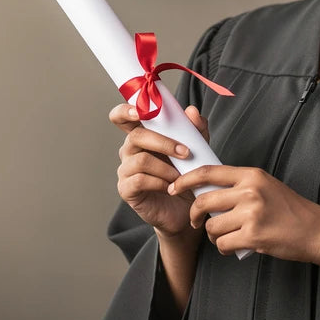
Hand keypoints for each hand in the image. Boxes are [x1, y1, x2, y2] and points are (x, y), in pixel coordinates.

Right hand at [113, 102, 207, 239]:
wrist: (186, 210)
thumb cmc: (186, 176)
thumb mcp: (197, 150)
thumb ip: (196, 130)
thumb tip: (192, 111)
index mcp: (142, 135)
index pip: (122, 117)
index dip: (125, 110)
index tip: (139, 111)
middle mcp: (129, 150)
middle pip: (136, 136)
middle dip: (163, 142)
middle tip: (186, 152)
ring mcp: (125, 170)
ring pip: (140, 160)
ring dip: (166, 167)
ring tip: (181, 176)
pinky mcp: (126, 189)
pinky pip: (139, 180)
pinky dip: (159, 182)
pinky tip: (170, 187)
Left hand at [169, 165, 319, 262]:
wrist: (316, 230)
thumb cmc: (290, 210)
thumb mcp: (266, 186)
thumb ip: (240, 185)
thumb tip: (206, 190)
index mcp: (252, 175)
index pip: (209, 172)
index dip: (186, 180)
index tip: (175, 188)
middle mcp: (250, 191)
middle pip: (204, 201)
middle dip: (195, 215)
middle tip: (197, 222)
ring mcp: (252, 213)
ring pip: (212, 226)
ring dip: (214, 236)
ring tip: (228, 237)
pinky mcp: (253, 235)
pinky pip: (223, 243)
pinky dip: (224, 248)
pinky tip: (234, 247)